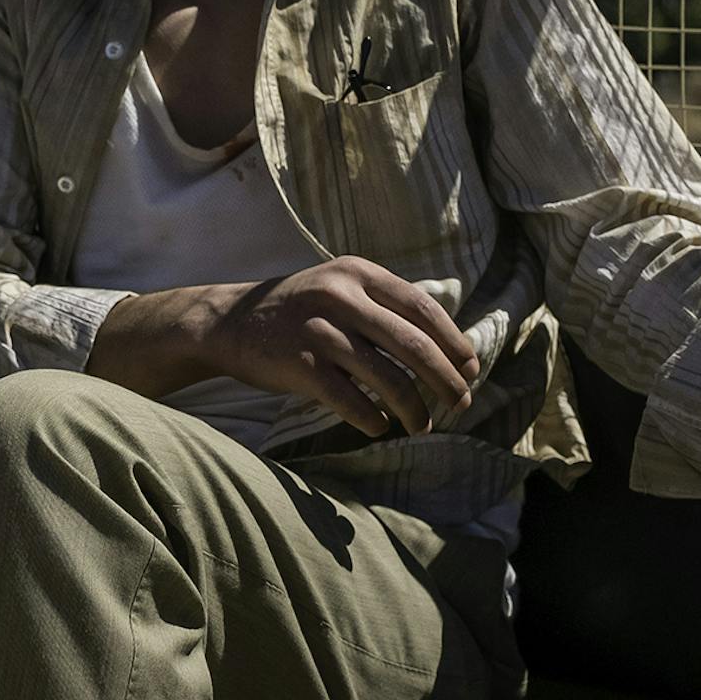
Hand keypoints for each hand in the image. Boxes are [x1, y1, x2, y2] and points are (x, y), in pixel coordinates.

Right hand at [203, 257, 479, 437]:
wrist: (229, 322)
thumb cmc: (297, 310)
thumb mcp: (338, 286)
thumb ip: (384, 305)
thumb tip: (448, 347)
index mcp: (357, 273)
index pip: (422, 308)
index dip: (454, 341)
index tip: (471, 369)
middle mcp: (340, 296)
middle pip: (413, 344)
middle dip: (446, 380)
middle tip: (462, 404)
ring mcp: (319, 330)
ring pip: (388, 379)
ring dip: (414, 409)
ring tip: (422, 426)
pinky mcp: (299, 365)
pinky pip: (351, 401)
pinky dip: (373, 419)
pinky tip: (380, 426)